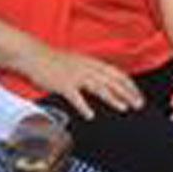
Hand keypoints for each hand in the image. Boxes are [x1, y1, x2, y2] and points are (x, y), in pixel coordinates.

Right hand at [21, 47, 142, 120]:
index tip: (138, 95)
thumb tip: (106, 80)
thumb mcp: (79, 61)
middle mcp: (87, 68)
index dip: (130, 85)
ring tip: (123, 108)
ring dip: (113, 98)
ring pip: (99, 88)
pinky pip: (76, 97)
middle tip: (138, 104)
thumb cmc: (55, 60)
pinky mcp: (63, 84)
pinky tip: (90, 115)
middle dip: (128, 93)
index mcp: (92, 63)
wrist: (33, 55)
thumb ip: (93, 70)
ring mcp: (75, 76)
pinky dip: (84, 106)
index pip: (117, 74)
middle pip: (113, 81)